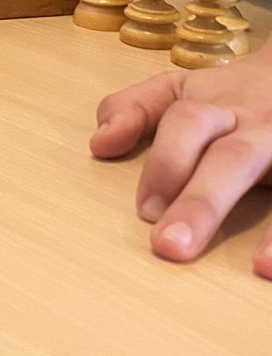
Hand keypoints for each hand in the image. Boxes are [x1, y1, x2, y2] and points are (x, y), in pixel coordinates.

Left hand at [91, 42, 271, 276]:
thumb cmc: (225, 96)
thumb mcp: (175, 90)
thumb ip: (133, 110)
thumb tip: (100, 145)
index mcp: (216, 107)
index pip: (186, 124)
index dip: (165, 164)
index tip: (145, 210)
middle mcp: (258, 126)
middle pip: (233, 157)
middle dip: (202, 201)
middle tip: (170, 245)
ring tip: (262, 265)